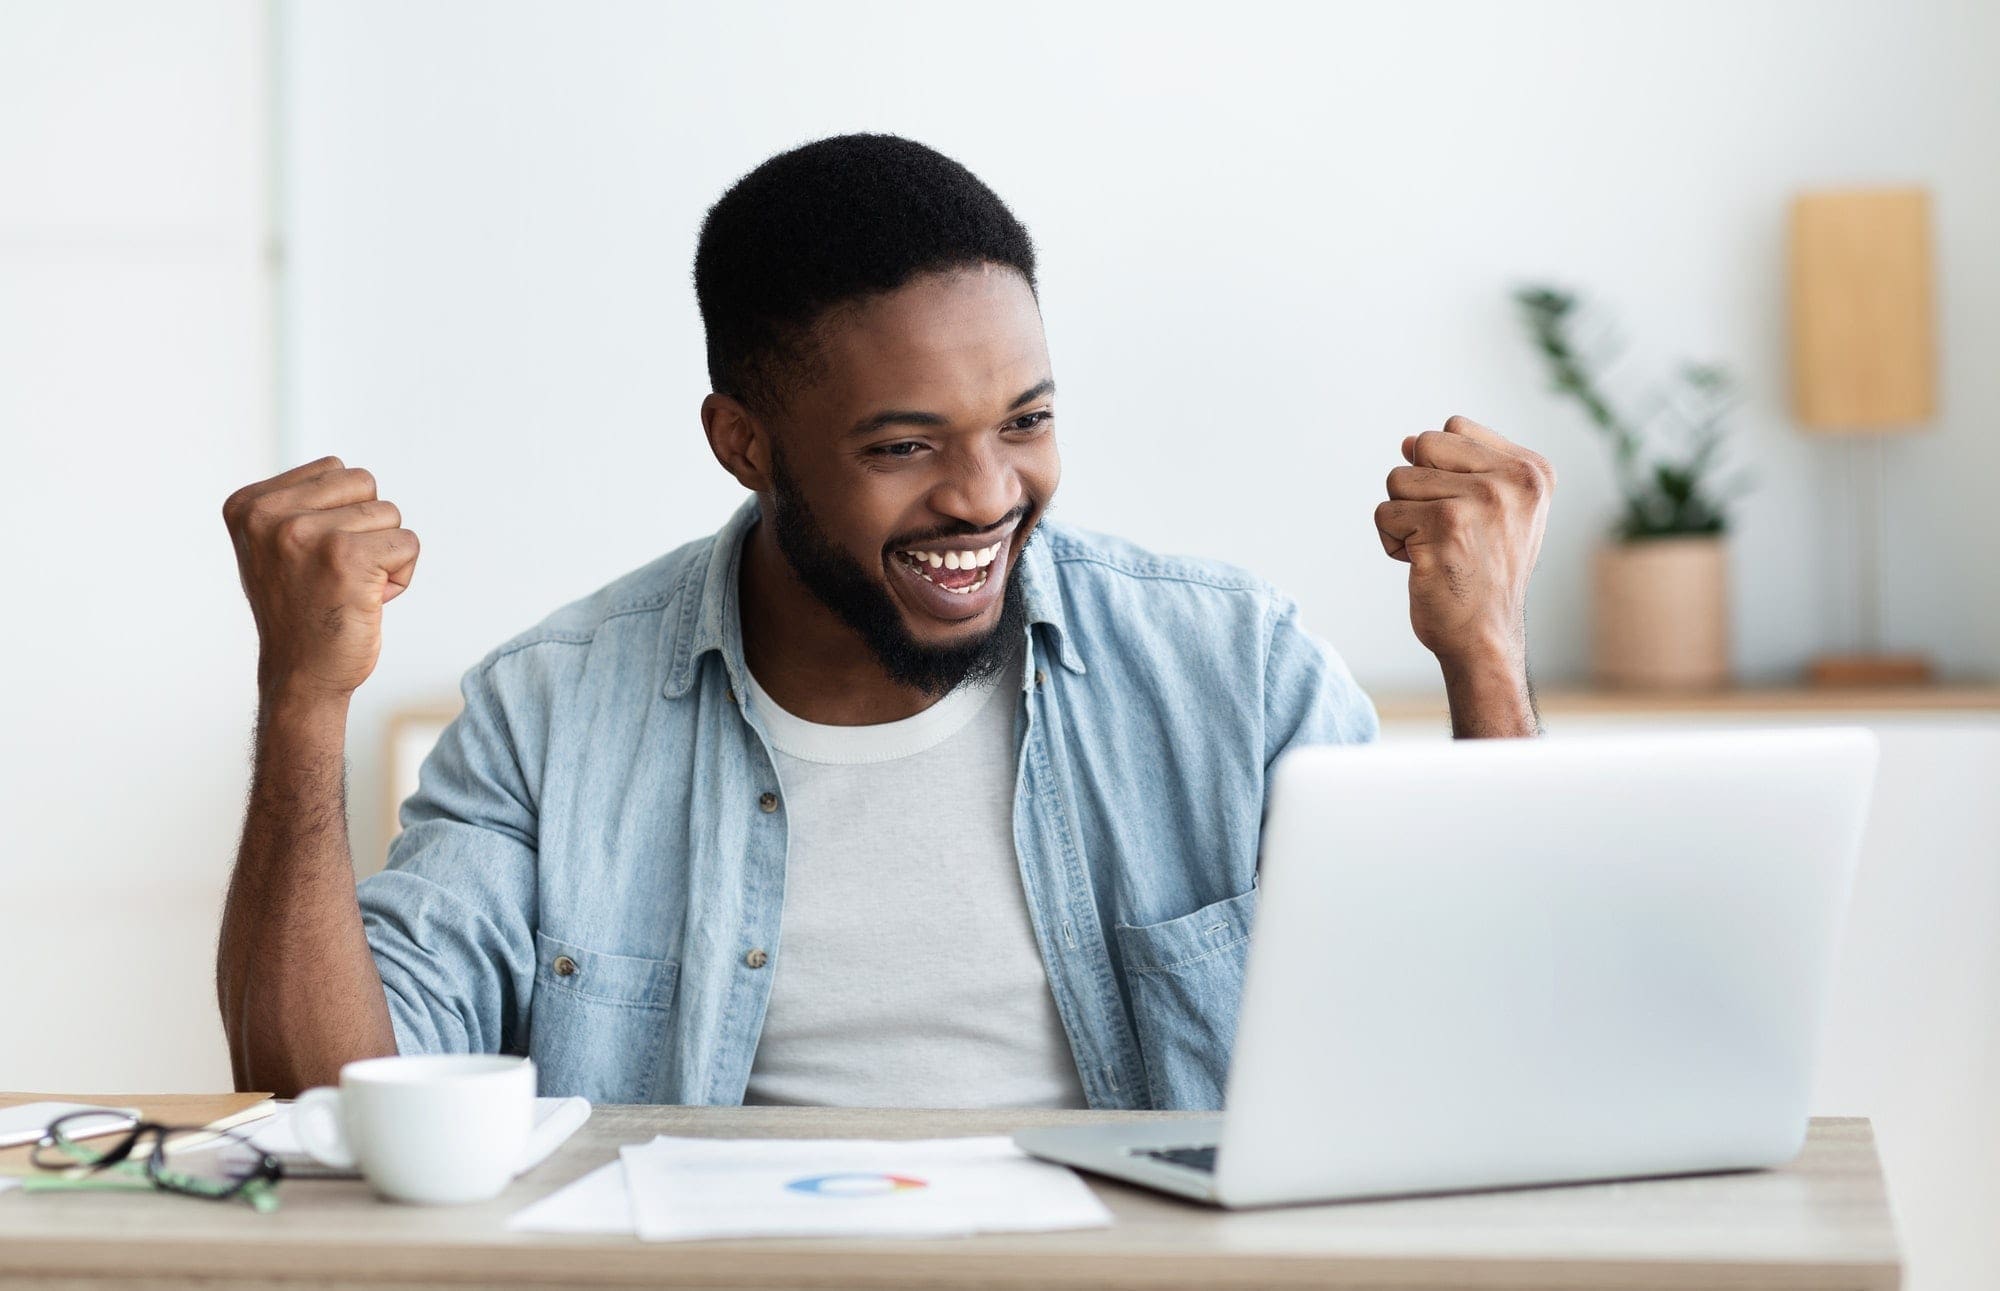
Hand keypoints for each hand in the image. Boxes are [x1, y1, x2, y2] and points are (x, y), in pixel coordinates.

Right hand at [222, 456, 418, 702]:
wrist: (300, 677)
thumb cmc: (301, 610)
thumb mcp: (277, 545)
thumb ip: (300, 504)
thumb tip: (347, 473)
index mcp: (248, 504)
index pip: (335, 471)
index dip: (343, 515)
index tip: (315, 559)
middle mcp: (268, 514)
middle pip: (364, 484)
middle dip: (368, 527)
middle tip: (339, 574)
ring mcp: (304, 534)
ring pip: (389, 513)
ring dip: (384, 553)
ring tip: (351, 588)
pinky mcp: (345, 557)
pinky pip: (408, 543)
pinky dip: (402, 574)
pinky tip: (370, 601)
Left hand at [1375, 415, 1553, 672]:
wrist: (1483, 637)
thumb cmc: (1481, 574)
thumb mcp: (1492, 511)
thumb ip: (1459, 468)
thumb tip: (1407, 441)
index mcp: (1532, 471)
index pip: (1452, 429)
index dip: (1440, 471)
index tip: (1466, 514)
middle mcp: (1514, 480)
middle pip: (1422, 446)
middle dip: (1417, 489)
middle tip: (1447, 531)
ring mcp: (1482, 500)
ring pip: (1398, 479)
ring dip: (1404, 519)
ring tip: (1437, 549)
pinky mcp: (1446, 525)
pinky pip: (1385, 513)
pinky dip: (1392, 543)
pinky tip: (1423, 565)